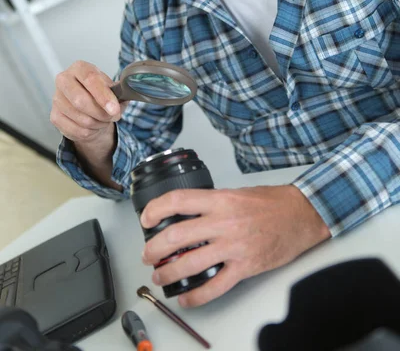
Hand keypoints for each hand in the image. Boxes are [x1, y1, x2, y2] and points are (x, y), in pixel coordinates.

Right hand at [51, 61, 126, 188]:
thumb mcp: (114, 89)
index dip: (103, 96)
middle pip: (80, 100)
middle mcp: (64, 80)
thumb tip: (129, 92)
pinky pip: (75, 130)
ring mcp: (56, 98)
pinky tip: (94, 126)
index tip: (114, 109)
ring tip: (104, 120)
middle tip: (113, 116)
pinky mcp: (54, 116)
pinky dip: (90, 132)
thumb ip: (121, 91)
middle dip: (101, 113)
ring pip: (80, 118)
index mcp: (80, 68)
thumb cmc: (102, 95)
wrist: (90, 108)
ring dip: (98, 123)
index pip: (90, 79)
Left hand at [141, 185, 330, 306]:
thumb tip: (186, 215)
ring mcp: (234, 247)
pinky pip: (214, 287)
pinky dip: (196, 297)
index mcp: (220, 200)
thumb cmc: (272, 202)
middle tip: (147, 254)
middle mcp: (224, 222)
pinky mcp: (245, 267)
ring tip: (160, 275)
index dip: (155, 210)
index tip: (146, 219)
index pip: (178, 201)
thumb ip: (212, 203)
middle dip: (154, 248)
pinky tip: (186, 298)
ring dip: (168, 273)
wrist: (302, 215)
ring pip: (190, 264)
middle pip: (176, 236)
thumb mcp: (236, 193)